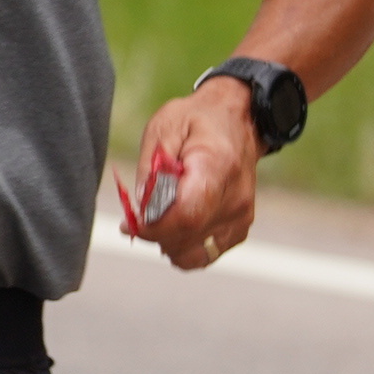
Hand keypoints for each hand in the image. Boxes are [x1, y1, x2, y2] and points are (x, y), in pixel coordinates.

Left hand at [116, 79, 265, 269]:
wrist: (238, 120)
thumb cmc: (196, 119)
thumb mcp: (162, 128)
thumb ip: (151, 170)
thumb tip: (141, 210)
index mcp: (216, 167)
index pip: (187, 215)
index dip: (154, 228)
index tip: (131, 224)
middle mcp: (235, 198)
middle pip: (188, 237)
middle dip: (154, 235)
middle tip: (136, 220)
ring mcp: (241, 216)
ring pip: (196, 254)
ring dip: (168, 244)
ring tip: (158, 218)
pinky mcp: (241, 227)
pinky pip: (206, 253)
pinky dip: (185, 245)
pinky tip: (175, 224)